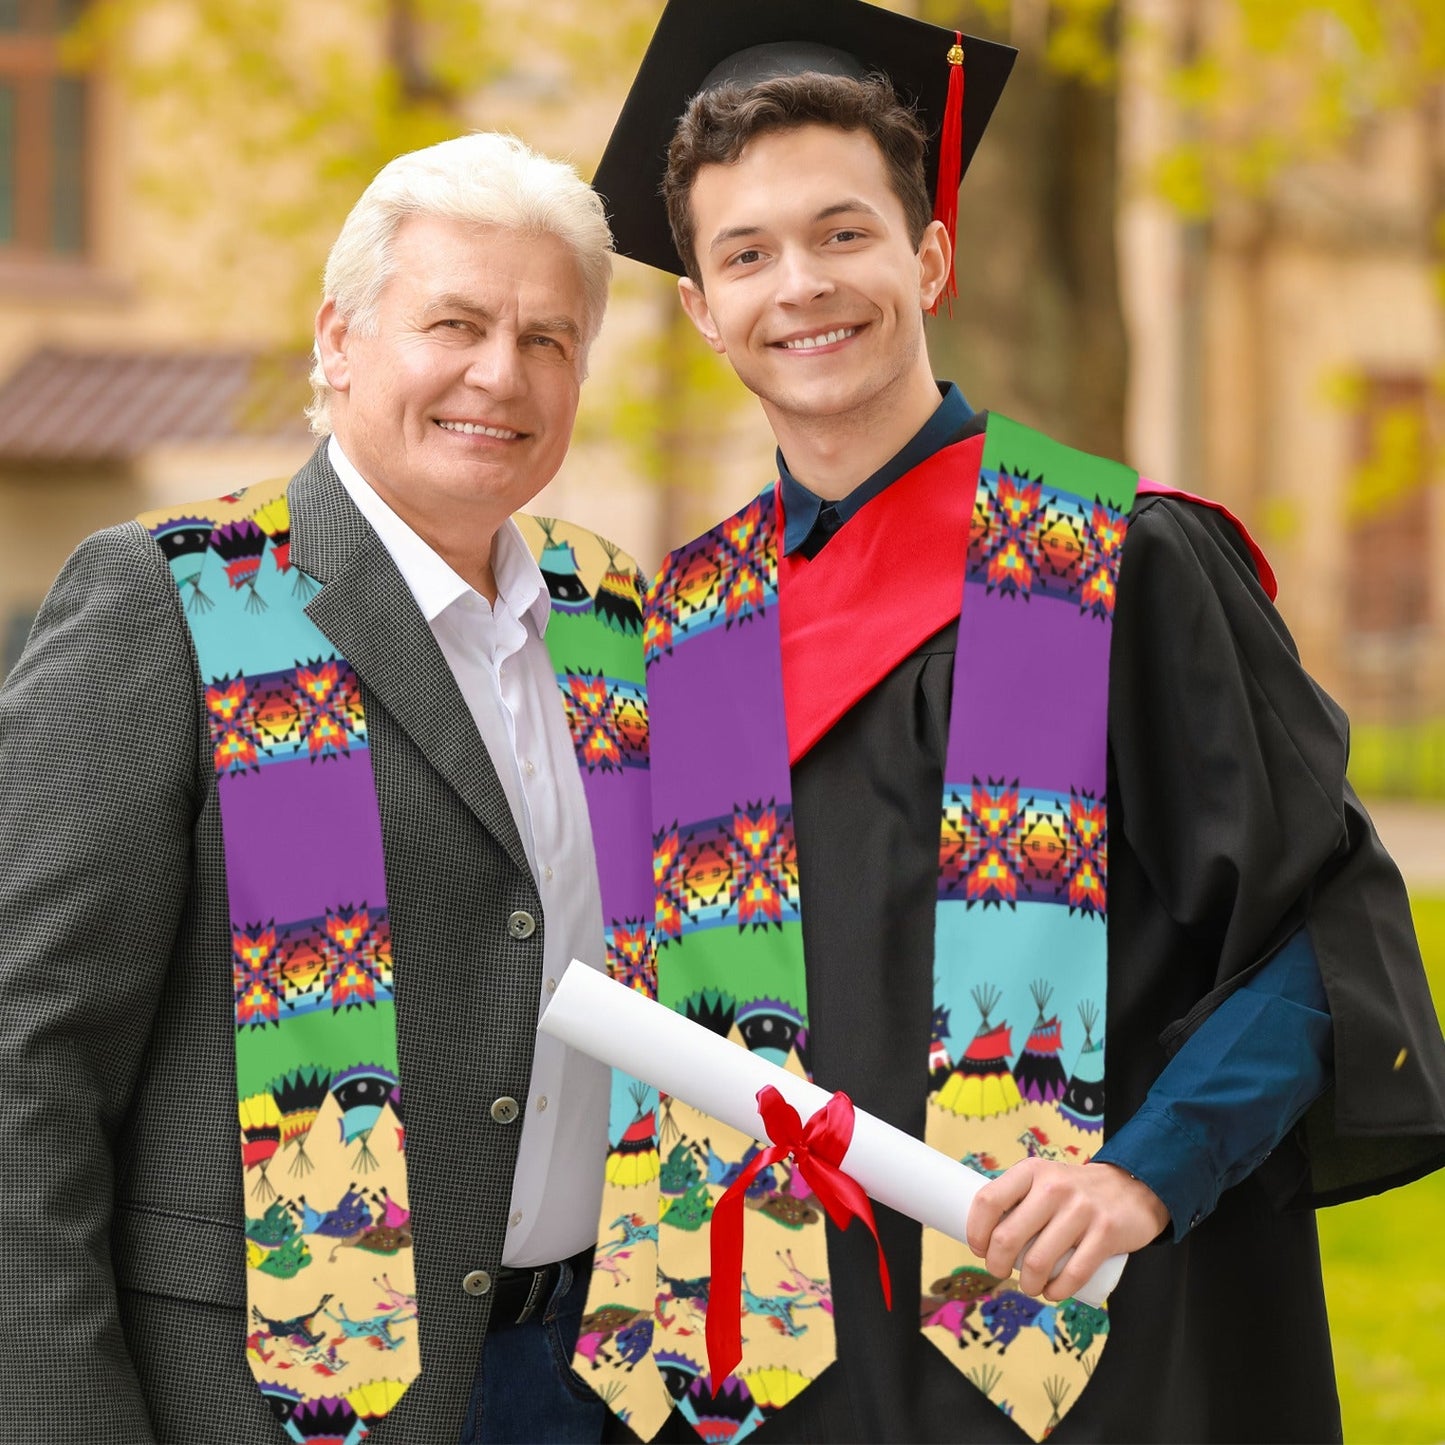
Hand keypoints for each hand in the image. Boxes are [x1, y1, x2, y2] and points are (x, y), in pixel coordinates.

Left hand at [965, 1159, 1169, 1301]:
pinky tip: (1051, 1293)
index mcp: (1031, 1171)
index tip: (978, 1248)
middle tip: (1000, 1271)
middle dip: (996, 1265)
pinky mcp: (1106, 1233)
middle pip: (1007, 1237)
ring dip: (1027, 1285)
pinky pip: (1073, 1274)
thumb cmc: (1074, 1192)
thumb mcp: (1043, 1179)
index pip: (988, 1201)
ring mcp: (1081, 1210)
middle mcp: (1053, 1187)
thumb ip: (1017, 1198)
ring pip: (1037, 1262)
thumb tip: (982, 1233)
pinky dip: (1056, 1292)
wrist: (1131, 1188)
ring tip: (1029, 1286)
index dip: (975, 1231)